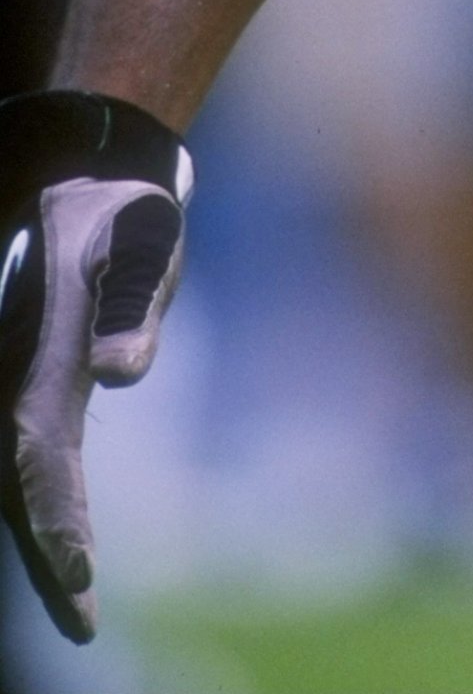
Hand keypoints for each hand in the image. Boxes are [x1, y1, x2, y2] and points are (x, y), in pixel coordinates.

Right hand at [0, 91, 190, 642]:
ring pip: (14, 472)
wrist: (79, 164)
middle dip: (48, 553)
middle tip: (82, 619)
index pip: (38, 456)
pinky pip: (26, 449)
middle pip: (18, 483)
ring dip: (42, 534)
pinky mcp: (32, 373)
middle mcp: (15, 372)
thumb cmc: (125, 202)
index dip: (55, 520)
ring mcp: (16, 375)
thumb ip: (134, 303)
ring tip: (76, 601)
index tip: (80, 576)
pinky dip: (40, 499)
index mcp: (41, 350)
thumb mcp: (145, 235)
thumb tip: (125, 375)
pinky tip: (66, 542)